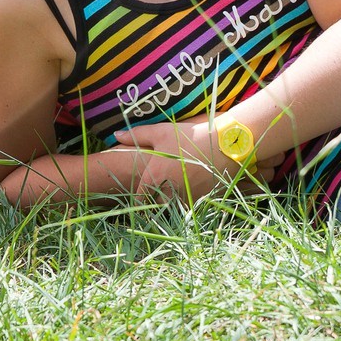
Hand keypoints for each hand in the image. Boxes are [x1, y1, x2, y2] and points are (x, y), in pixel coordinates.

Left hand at [112, 120, 273, 202]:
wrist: (225, 145)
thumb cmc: (189, 136)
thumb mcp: (161, 132)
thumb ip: (136, 134)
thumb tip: (115, 134)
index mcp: (154, 177)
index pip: (140, 197)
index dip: (139, 198)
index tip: (141, 196)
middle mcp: (168, 192)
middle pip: (156, 205)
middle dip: (155, 201)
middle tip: (158, 192)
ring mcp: (186, 199)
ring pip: (173, 207)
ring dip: (172, 202)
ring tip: (176, 191)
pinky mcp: (202, 201)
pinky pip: (191, 206)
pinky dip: (189, 201)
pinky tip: (192, 189)